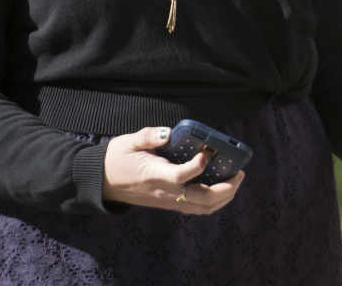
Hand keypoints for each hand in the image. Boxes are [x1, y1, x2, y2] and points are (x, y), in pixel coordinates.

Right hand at [101, 126, 243, 214]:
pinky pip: (196, 209)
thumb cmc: (116, 159)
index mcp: (153, 175)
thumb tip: (169, 133)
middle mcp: (163, 192)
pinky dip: (214, 202)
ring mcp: (167, 201)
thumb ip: (148, 136)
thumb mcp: (128, 141)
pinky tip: (222, 188)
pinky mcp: (168, 204)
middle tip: (240, 172)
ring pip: (201, 208)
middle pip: (200, 199)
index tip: (207, 153)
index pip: (180, 177)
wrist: (101, 182)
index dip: (197, 167)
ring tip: (236, 180)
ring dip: (224, 197)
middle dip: (226, 188)